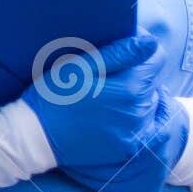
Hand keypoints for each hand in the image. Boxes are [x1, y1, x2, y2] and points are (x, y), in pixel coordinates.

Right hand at [21, 33, 187, 191]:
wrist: (35, 137)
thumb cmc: (53, 96)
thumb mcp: (79, 67)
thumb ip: (119, 53)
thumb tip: (152, 42)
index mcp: (130, 89)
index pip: (157, 58)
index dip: (141, 47)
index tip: (121, 45)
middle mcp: (140, 113)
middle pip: (154, 81)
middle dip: (139, 71)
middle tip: (109, 71)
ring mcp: (136, 134)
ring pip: (153, 103)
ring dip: (139, 94)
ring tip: (111, 93)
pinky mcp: (128, 148)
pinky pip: (151, 129)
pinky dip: (143, 118)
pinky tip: (124, 113)